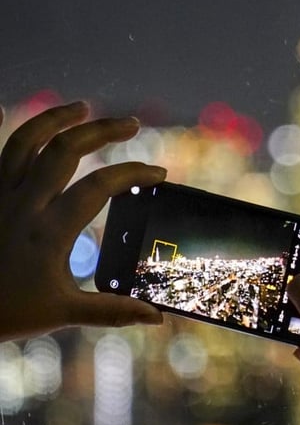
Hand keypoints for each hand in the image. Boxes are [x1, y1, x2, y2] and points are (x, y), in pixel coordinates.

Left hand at [0, 101, 166, 341]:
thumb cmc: (7, 313)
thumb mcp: (61, 313)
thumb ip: (112, 310)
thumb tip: (156, 317)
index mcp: (49, 231)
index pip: (100, 186)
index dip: (133, 173)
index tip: (158, 172)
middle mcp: (23, 204)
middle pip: (65, 149)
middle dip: (103, 130)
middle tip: (131, 123)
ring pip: (25, 140)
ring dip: (56, 118)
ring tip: (82, 108)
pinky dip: (1, 129)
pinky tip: (6, 113)